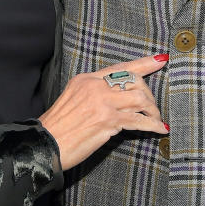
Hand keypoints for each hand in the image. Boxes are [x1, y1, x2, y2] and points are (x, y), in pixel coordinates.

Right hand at [39, 55, 167, 170]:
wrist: (44, 145)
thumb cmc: (57, 129)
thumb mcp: (72, 101)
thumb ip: (93, 96)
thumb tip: (118, 102)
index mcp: (85, 79)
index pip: (119, 67)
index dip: (143, 63)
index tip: (160, 60)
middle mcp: (94, 86)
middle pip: (134, 80)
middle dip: (149, 95)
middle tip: (153, 109)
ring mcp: (102, 102)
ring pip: (139, 98)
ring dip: (152, 110)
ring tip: (155, 120)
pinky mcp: (107, 120)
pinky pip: (138, 120)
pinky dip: (153, 125)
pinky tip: (159, 129)